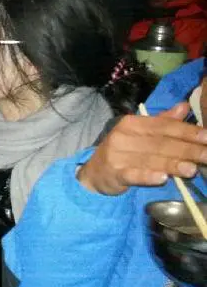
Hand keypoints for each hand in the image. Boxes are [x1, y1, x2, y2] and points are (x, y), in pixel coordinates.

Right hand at [77, 102, 206, 195]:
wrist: (94, 172)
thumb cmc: (123, 151)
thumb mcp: (140, 134)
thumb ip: (163, 122)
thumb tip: (184, 107)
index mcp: (132, 123)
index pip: (163, 126)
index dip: (187, 131)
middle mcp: (123, 136)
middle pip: (160, 143)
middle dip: (187, 150)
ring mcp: (117, 155)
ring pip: (151, 160)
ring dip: (173, 165)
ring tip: (193, 169)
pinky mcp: (114, 173)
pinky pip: (133, 175)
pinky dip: (148, 177)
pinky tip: (163, 179)